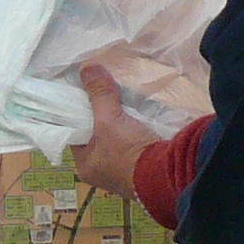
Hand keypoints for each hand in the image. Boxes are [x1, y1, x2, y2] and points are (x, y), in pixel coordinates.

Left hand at [72, 63, 159, 199]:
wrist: (167, 175)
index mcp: (85, 166)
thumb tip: (87, 67)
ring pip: (117, 140)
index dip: (79, 115)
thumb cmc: (129, 152)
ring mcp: (124, 172)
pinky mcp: (143, 168)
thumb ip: (99, 94)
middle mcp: (101, 172)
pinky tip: (138, 117)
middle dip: (103, 118)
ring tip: (122, 102)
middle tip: (106, 96)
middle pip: (98, 136)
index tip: (84, 96)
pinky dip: (136, 132)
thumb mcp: (109, 120)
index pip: (76, 135)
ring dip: (121, 124)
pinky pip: (135, 144)